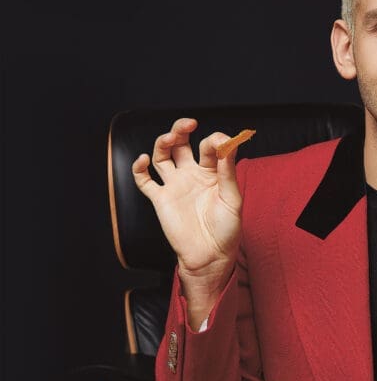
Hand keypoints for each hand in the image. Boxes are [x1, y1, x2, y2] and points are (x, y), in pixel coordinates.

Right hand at [132, 118, 242, 323]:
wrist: (210, 256)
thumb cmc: (227, 229)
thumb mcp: (232, 198)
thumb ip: (227, 172)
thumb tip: (229, 145)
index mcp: (213, 172)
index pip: (209, 147)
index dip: (214, 140)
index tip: (221, 141)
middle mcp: (192, 174)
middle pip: (182, 143)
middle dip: (181, 130)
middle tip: (187, 124)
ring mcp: (175, 185)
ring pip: (163, 156)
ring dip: (163, 142)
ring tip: (169, 138)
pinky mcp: (161, 199)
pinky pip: (145, 181)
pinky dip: (139, 169)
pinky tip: (143, 160)